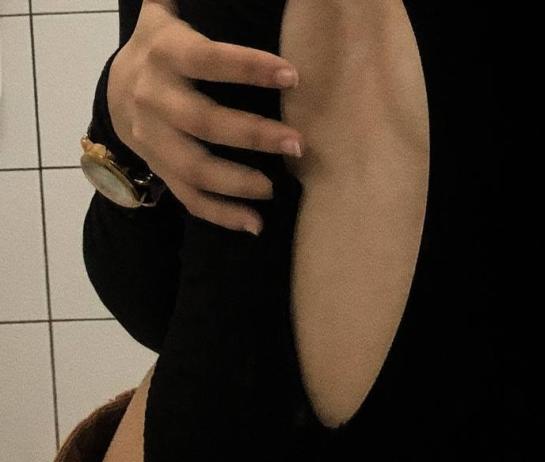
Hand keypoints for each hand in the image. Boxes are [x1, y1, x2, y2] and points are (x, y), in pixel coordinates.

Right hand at [107, 0, 302, 234]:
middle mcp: (153, 98)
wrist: (114, 89)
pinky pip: (187, 197)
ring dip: (236, 183)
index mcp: (164, 54)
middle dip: (252, 135)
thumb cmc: (162, 48)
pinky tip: (253, 224)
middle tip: (297, 144)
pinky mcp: (158, 168)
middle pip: (203, 122)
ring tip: (274, 189)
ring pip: (193, 168)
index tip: (293, 76)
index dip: (249, 67)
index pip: (208, 60)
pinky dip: (219, 215)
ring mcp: (152, 140)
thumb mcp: (168, 15)